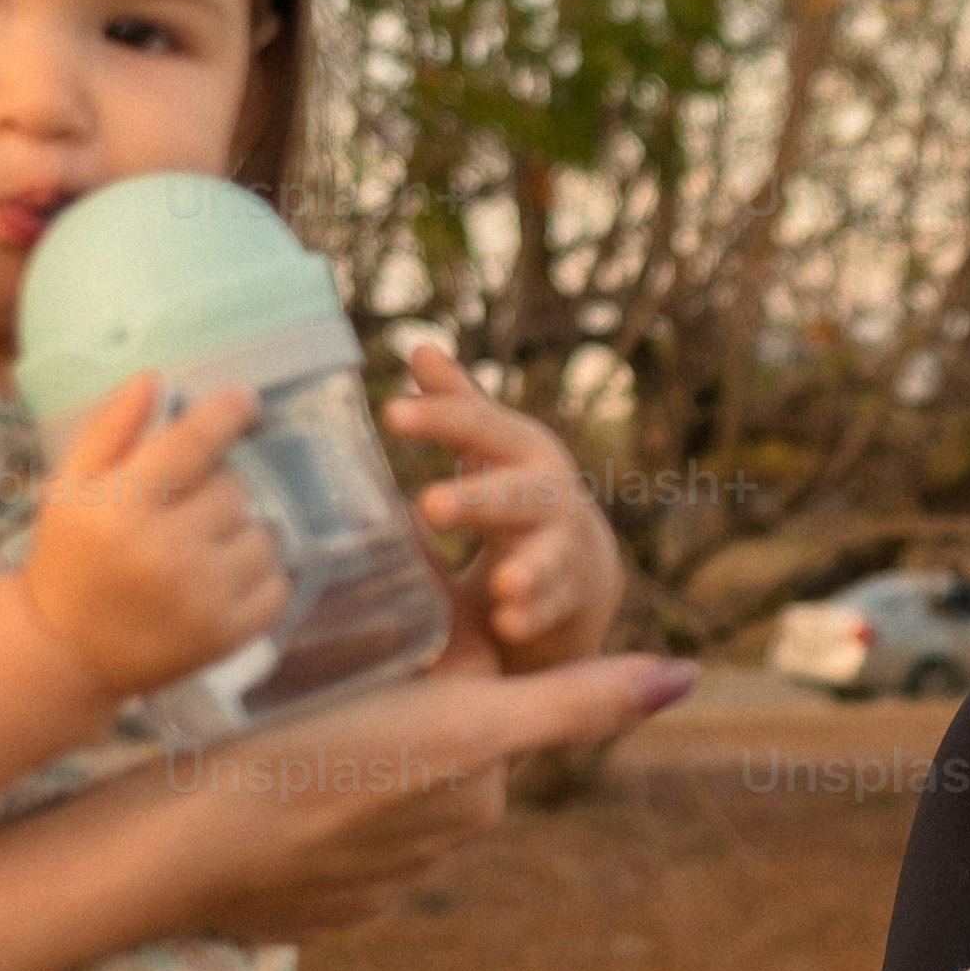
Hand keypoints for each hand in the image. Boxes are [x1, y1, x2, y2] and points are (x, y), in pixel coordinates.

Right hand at [23, 375, 284, 696]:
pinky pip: (275, 585)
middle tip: (188, 507)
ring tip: (204, 545)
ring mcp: (202, 599)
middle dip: (218, 489)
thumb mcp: (70, 487)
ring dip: (241, 532)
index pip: (191, 445)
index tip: (245, 400)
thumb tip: (155, 378)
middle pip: (233, 490)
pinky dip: (261, 576)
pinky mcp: (226, 636)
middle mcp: (166, 552)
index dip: (225, 415)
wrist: (65, 652)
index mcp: (122, 508)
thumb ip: (111, 429)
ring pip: (262, 535)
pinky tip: (225, 577)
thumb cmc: (68, 559)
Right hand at [160, 615, 697, 938]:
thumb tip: (684, 676)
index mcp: (476, 794)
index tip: (374, 642)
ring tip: (286, 731)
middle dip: (390, 709)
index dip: (428, 656)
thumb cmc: (323, 763)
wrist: (190, 850)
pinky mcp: (313, 907)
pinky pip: (320, 838)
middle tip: (322, 678)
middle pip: (424, 742)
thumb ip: (571, 701)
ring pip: (369, 786)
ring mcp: (371, 884)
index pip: (470, 699)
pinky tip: (267, 788)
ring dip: (343, 760)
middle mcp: (438, 849)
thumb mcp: (458, 717)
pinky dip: (302, 811)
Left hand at [380, 338, 627, 669]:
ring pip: (546, 557)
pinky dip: (532, 616)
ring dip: (526, 571)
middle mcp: (548, 495)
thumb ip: (457, 405)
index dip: (436, 418)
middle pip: (515, 493)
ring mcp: (563, 548)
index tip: (389, 414)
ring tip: (502, 585)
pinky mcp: (568, 598)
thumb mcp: (492, 449)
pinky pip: (552, 609)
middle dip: (476, 500)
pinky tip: (510, 625)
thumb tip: (417, 345)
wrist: (581, 567)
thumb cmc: (518, 495)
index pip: (478, 427)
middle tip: (430, 505)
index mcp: (521, 452)